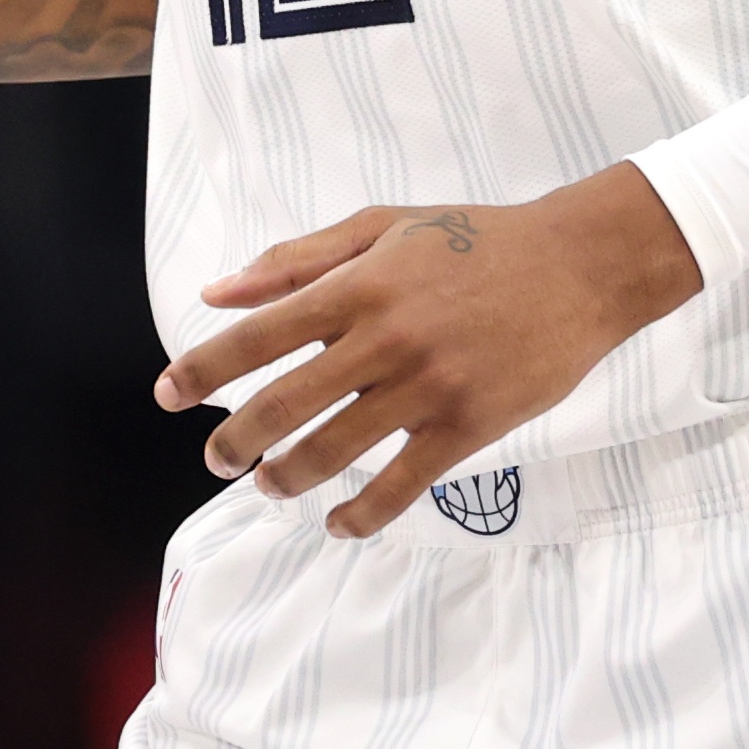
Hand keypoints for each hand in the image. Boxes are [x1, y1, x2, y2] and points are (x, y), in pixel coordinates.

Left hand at [156, 167, 702, 536]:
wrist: (580, 266)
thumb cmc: (477, 240)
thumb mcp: (385, 226)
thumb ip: (298, 260)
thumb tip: (219, 291)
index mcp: (360, 284)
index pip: (259, 335)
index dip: (204, 370)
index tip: (168, 396)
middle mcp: (386, 337)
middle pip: (284, 404)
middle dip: (234, 441)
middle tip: (216, 459)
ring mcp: (428, 386)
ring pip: (334, 452)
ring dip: (287, 477)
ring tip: (271, 483)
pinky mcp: (469, 425)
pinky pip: (401, 486)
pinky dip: (361, 513)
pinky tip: (339, 522)